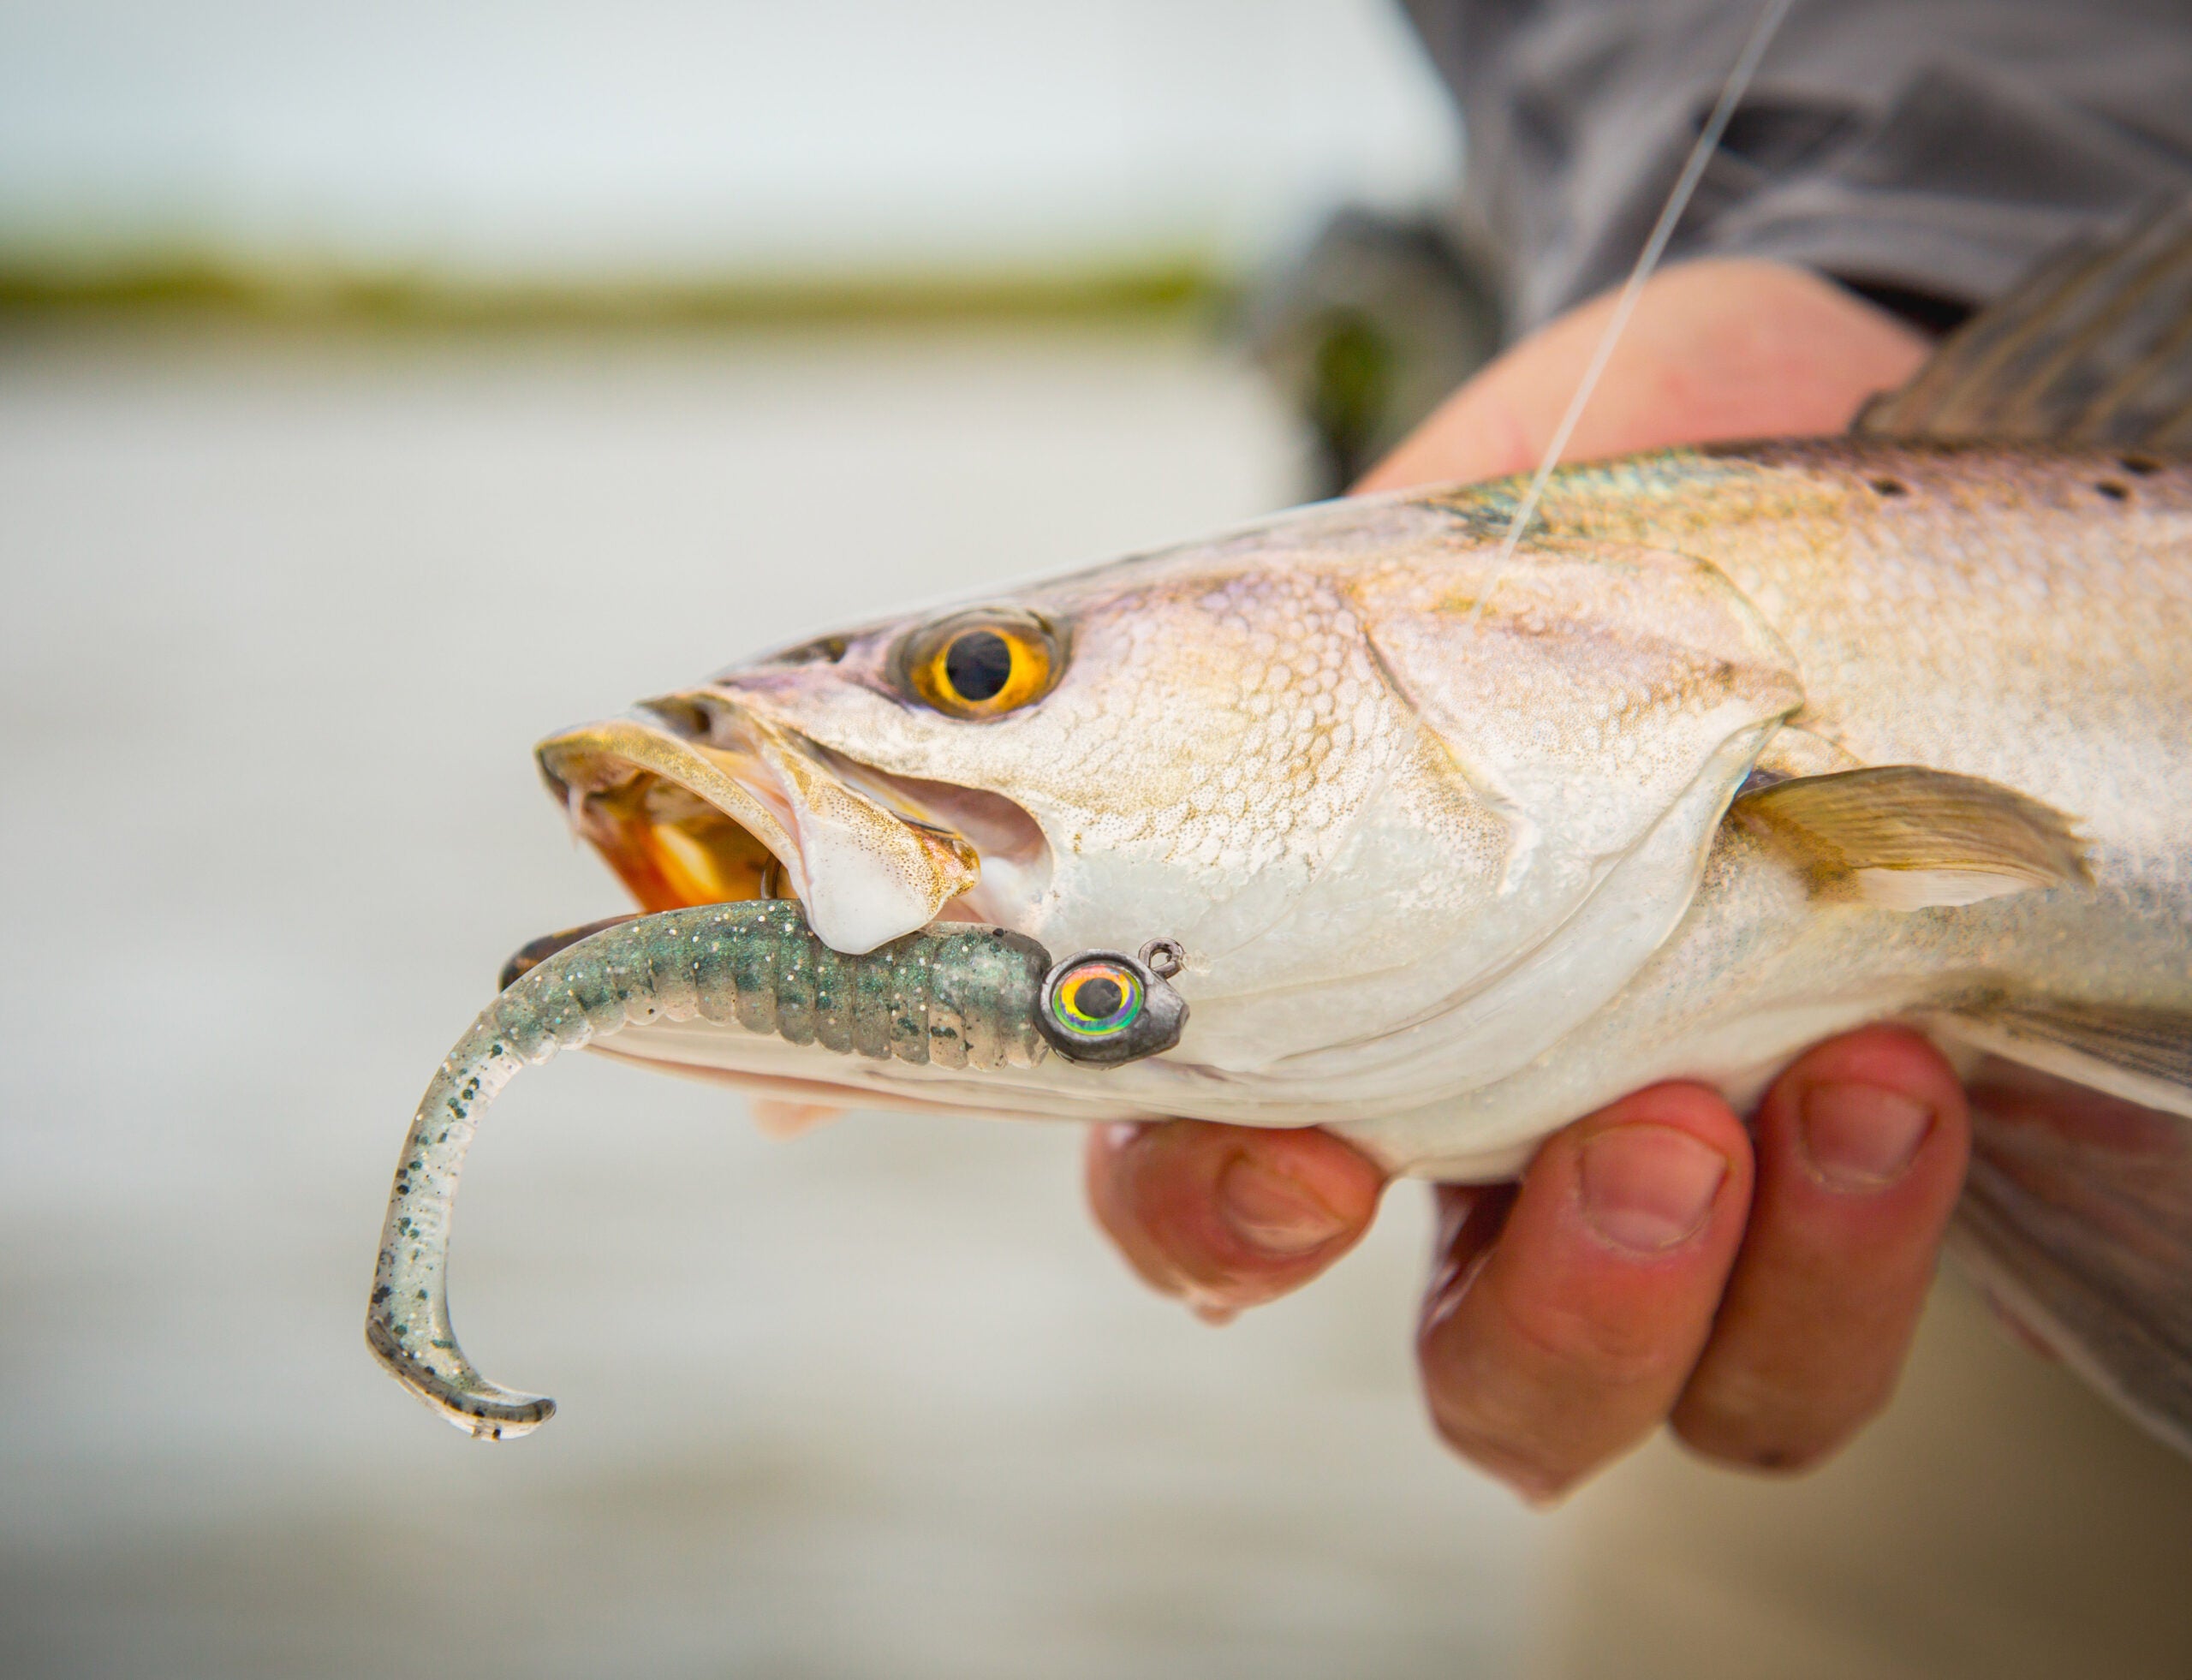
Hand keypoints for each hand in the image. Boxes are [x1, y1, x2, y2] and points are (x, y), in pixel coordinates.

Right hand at [1089, 258, 1962, 1498]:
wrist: (1749, 484)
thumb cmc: (1508, 555)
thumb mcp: (1332, 597)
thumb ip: (1134, 690)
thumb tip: (829, 762)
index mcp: (1311, 1036)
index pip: (1202, 1206)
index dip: (1223, 1229)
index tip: (1303, 1163)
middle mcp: (1488, 1148)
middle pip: (1485, 1381)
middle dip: (1556, 1316)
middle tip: (1639, 1137)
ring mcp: (1672, 1163)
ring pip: (1684, 1395)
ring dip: (1741, 1284)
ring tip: (1833, 1081)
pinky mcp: (1843, 1156)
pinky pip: (1840, 1313)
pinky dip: (1870, 1233)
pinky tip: (1893, 1069)